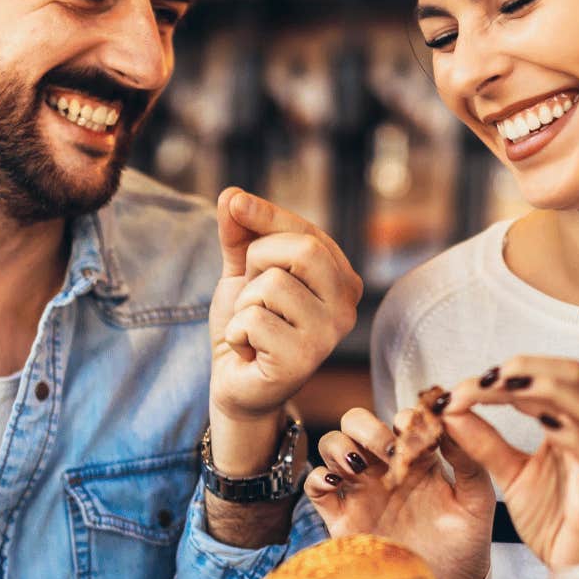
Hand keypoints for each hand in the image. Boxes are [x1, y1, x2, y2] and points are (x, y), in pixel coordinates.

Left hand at [208, 188, 360, 472]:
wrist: (235, 383)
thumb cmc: (248, 326)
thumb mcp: (242, 273)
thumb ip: (241, 235)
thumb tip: (231, 195)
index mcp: (341, 278)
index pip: (307, 231)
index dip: (267, 214)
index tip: (234, 202)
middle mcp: (347, 305)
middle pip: (303, 250)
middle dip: (258, 261)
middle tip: (251, 293)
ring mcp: (329, 335)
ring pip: (273, 285)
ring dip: (244, 304)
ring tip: (252, 327)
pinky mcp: (303, 361)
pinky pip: (255, 320)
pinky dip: (237, 332)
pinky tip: (248, 350)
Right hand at [302, 405, 493, 578]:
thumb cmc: (466, 548)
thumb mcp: (477, 502)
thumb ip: (468, 460)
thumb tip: (453, 416)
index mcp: (418, 459)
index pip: (399, 419)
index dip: (404, 419)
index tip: (416, 437)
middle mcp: (386, 470)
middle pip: (356, 423)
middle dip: (366, 427)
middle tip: (386, 450)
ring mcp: (361, 492)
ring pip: (332, 446)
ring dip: (340, 446)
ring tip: (359, 467)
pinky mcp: (341, 519)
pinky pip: (315, 487)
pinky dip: (317, 476)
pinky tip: (336, 483)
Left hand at [441, 358, 578, 571]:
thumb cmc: (555, 521)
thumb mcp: (511, 476)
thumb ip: (484, 443)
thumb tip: (451, 410)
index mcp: (564, 424)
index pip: (540, 379)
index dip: (501, 375)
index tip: (460, 387)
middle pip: (570, 373)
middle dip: (527, 367)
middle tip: (485, 377)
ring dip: (543, 386)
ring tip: (503, 385)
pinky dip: (566, 427)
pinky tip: (541, 421)